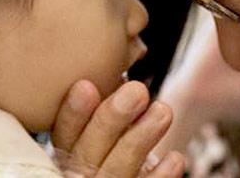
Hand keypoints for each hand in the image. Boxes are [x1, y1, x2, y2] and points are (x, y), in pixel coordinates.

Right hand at [53, 80, 185, 177]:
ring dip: (140, 140)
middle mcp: (80, 173)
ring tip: (163, 111)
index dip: (74, 113)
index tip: (86, 85)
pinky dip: (159, 176)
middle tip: (137, 91)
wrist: (115, 177)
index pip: (64, 133)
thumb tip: (124, 71)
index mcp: (68, 150)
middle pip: (88, 151)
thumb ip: (105, 105)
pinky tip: (175, 157)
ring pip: (118, 169)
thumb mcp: (99, 128)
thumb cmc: (110, 148)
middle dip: (111, 119)